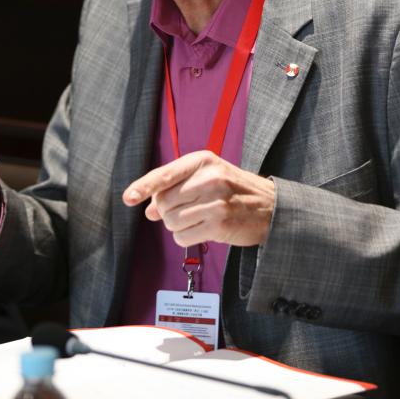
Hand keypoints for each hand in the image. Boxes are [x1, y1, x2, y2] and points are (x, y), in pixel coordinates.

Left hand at [123, 150, 275, 246]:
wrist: (271, 207)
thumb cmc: (234, 189)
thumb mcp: (207, 177)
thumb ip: (176, 188)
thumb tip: (148, 209)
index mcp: (203, 161)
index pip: (165, 174)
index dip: (143, 186)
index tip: (128, 197)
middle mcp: (209, 179)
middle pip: (164, 202)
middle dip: (166, 210)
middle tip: (184, 209)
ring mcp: (215, 202)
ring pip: (171, 221)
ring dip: (176, 225)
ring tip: (196, 218)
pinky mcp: (219, 224)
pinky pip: (182, 237)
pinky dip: (185, 237)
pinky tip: (201, 229)